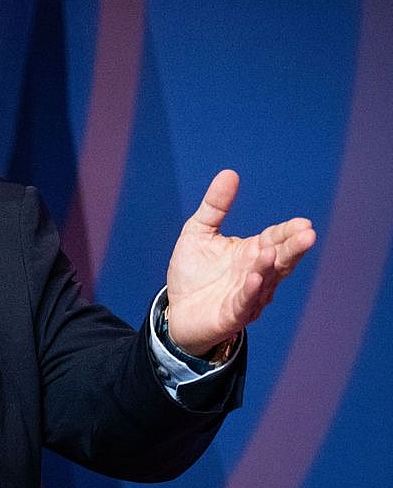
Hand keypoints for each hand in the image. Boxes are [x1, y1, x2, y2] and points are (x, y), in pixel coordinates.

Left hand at [166, 169, 316, 356]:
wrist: (178, 310)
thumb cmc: (193, 272)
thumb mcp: (199, 232)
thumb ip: (215, 206)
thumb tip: (230, 173)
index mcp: (251, 252)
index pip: (275, 239)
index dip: (288, 232)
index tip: (304, 223)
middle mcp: (256, 273)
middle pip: (279, 259)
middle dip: (293, 248)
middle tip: (308, 235)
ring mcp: (247, 295)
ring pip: (264, 280)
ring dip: (269, 267)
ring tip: (272, 252)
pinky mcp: (232, 314)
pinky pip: (244, 302)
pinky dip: (251, 291)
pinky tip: (256, 279)